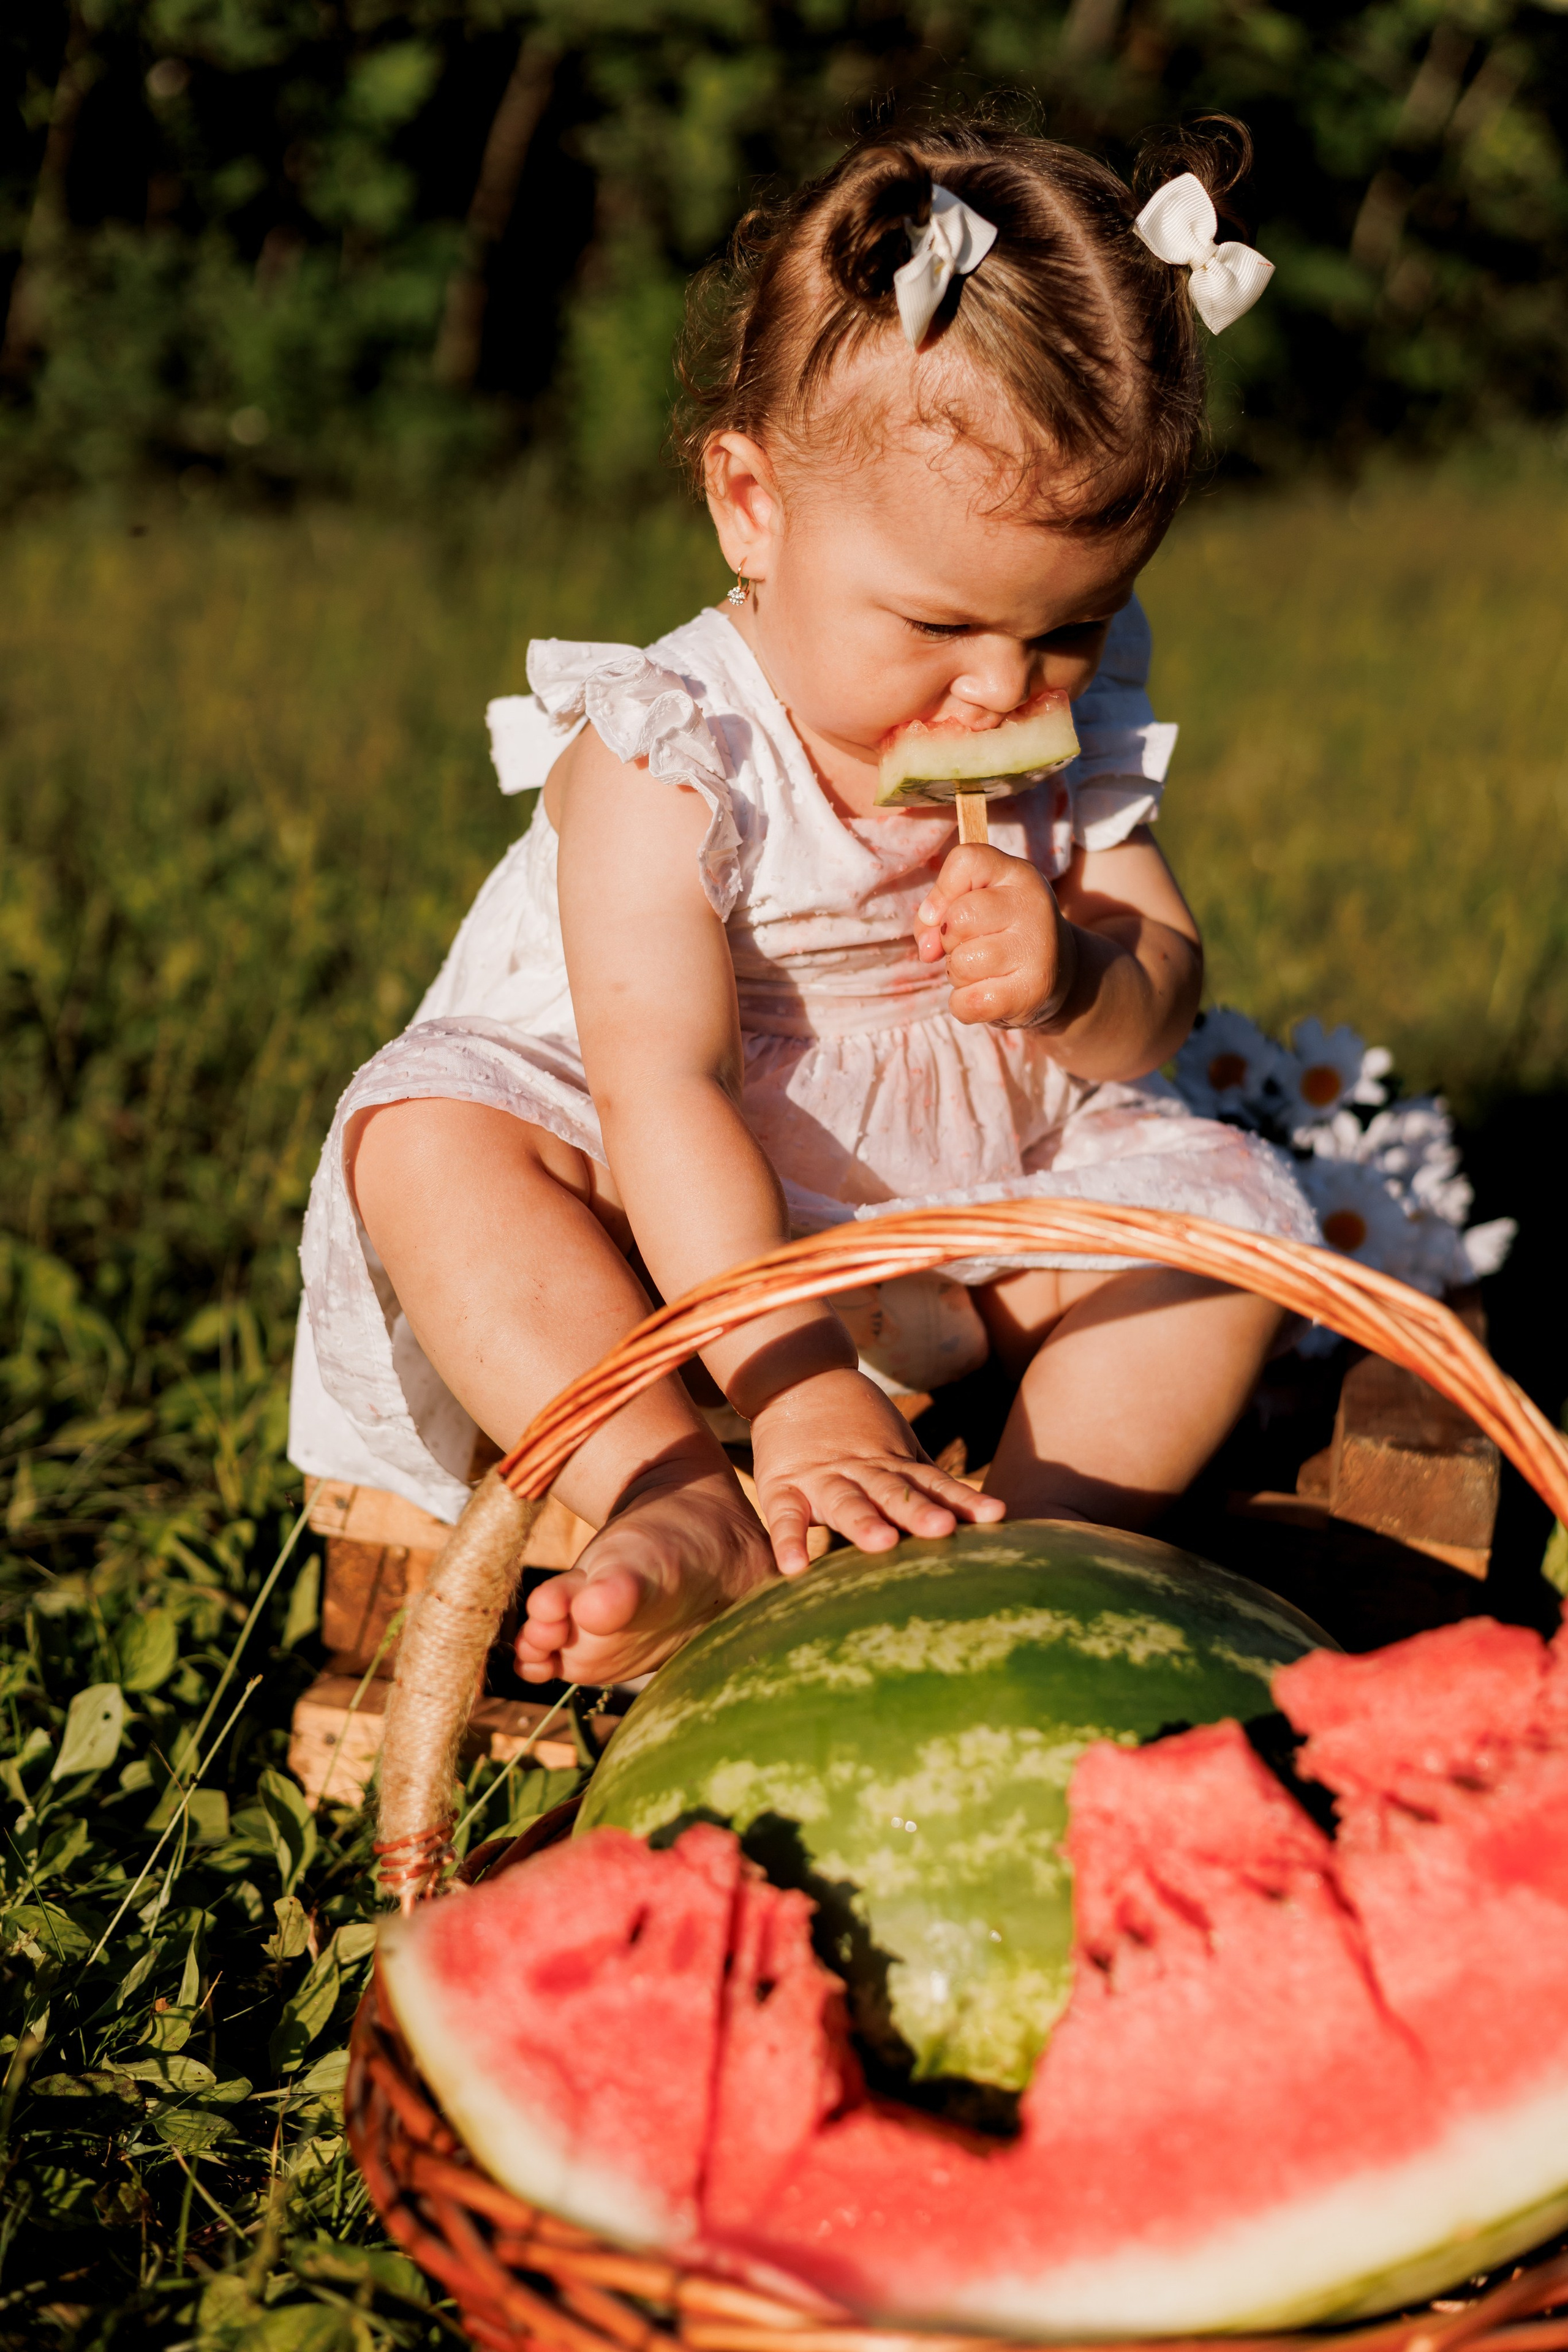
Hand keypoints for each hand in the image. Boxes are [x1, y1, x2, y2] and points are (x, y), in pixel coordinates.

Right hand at [748, 1366, 1005, 1575]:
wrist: (796, 1378)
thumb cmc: (853, 1426)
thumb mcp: (895, 1446)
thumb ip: (925, 1479)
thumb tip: (978, 1514)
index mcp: (892, 1464)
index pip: (934, 1483)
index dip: (964, 1499)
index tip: (995, 1515)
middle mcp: (862, 1471)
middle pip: (894, 1492)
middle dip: (919, 1512)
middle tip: (944, 1528)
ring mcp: (821, 1478)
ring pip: (846, 1501)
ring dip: (864, 1522)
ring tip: (883, 1542)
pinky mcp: (782, 1485)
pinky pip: (785, 1515)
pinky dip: (789, 1540)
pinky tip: (794, 1567)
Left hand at [915, 843, 1078, 1029]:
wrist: (1057, 973)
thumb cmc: (1001, 932)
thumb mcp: (973, 904)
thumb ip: (937, 913)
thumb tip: (928, 948)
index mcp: (1018, 873)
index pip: (967, 860)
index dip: (942, 891)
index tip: (946, 913)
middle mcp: (1033, 905)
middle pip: (958, 919)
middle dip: (949, 940)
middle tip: (971, 945)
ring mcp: (1037, 949)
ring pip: (961, 964)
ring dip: (958, 974)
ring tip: (983, 970)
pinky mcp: (1032, 991)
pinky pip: (968, 1002)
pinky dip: (964, 1004)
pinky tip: (987, 994)